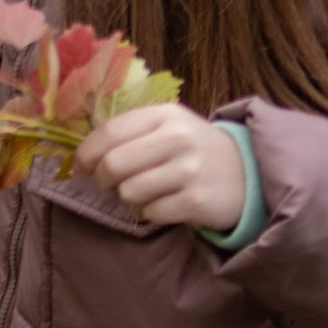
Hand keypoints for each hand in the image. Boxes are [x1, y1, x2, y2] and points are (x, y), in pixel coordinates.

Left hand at [73, 101, 248, 232]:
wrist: (246, 174)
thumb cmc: (194, 149)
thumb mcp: (170, 126)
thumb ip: (132, 131)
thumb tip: (83, 152)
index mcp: (166, 114)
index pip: (111, 131)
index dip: (87, 152)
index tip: (81, 167)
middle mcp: (178, 138)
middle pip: (114, 164)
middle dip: (103, 179)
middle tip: (110, 184)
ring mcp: (190, 170)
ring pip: (130, 192)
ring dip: (130, 198)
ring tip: (146, 192)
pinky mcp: (197, 201)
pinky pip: (152, 213)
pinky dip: (151, 213)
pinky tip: (166, 204)